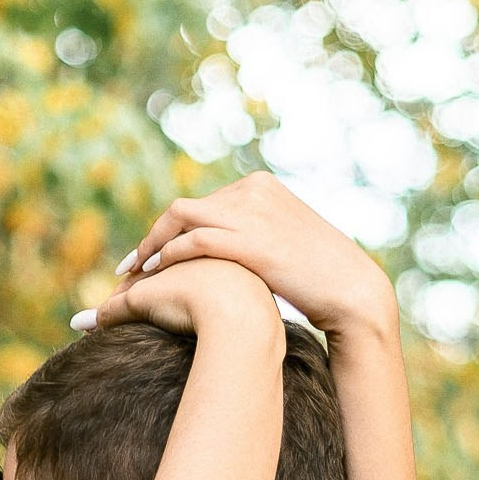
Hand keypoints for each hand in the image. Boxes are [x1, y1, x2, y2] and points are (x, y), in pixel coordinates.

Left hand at [113, 173, 396, 338]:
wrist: (351, 291)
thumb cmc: (320, 279)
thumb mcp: (283, 246)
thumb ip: (253, 238)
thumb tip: (227, 253)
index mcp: (259, 188)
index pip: (200, 204)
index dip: (168, 231)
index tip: (147, 257)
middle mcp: (252, 192)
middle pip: (183, 209)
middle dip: (151, 240)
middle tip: (127, 268)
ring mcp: (252, 213)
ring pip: (181, 220)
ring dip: (150, 248)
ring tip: (130, 276)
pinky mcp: (250, 240)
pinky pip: (194, 241)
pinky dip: (169, 256)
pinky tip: (154, 277)